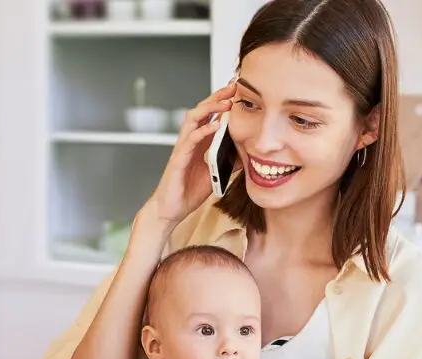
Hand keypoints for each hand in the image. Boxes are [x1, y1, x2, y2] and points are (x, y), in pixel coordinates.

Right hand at [141, 81, 237, 227]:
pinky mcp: (177, 160)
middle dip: (216, 96)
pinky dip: (202, 132)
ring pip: (192, 119)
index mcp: (198, 143)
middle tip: (233, 86)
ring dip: (209, 109)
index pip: (209, 115)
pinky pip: (189, 141)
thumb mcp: (217, 173)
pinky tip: (214, 127)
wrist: (171, 209)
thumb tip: (249, 153)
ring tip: (226, 102)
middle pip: (201, 110)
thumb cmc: (189, 191)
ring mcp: (182, 149)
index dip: (221, 101)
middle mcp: (189, 141)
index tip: (237, 89)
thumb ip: (229, 161)